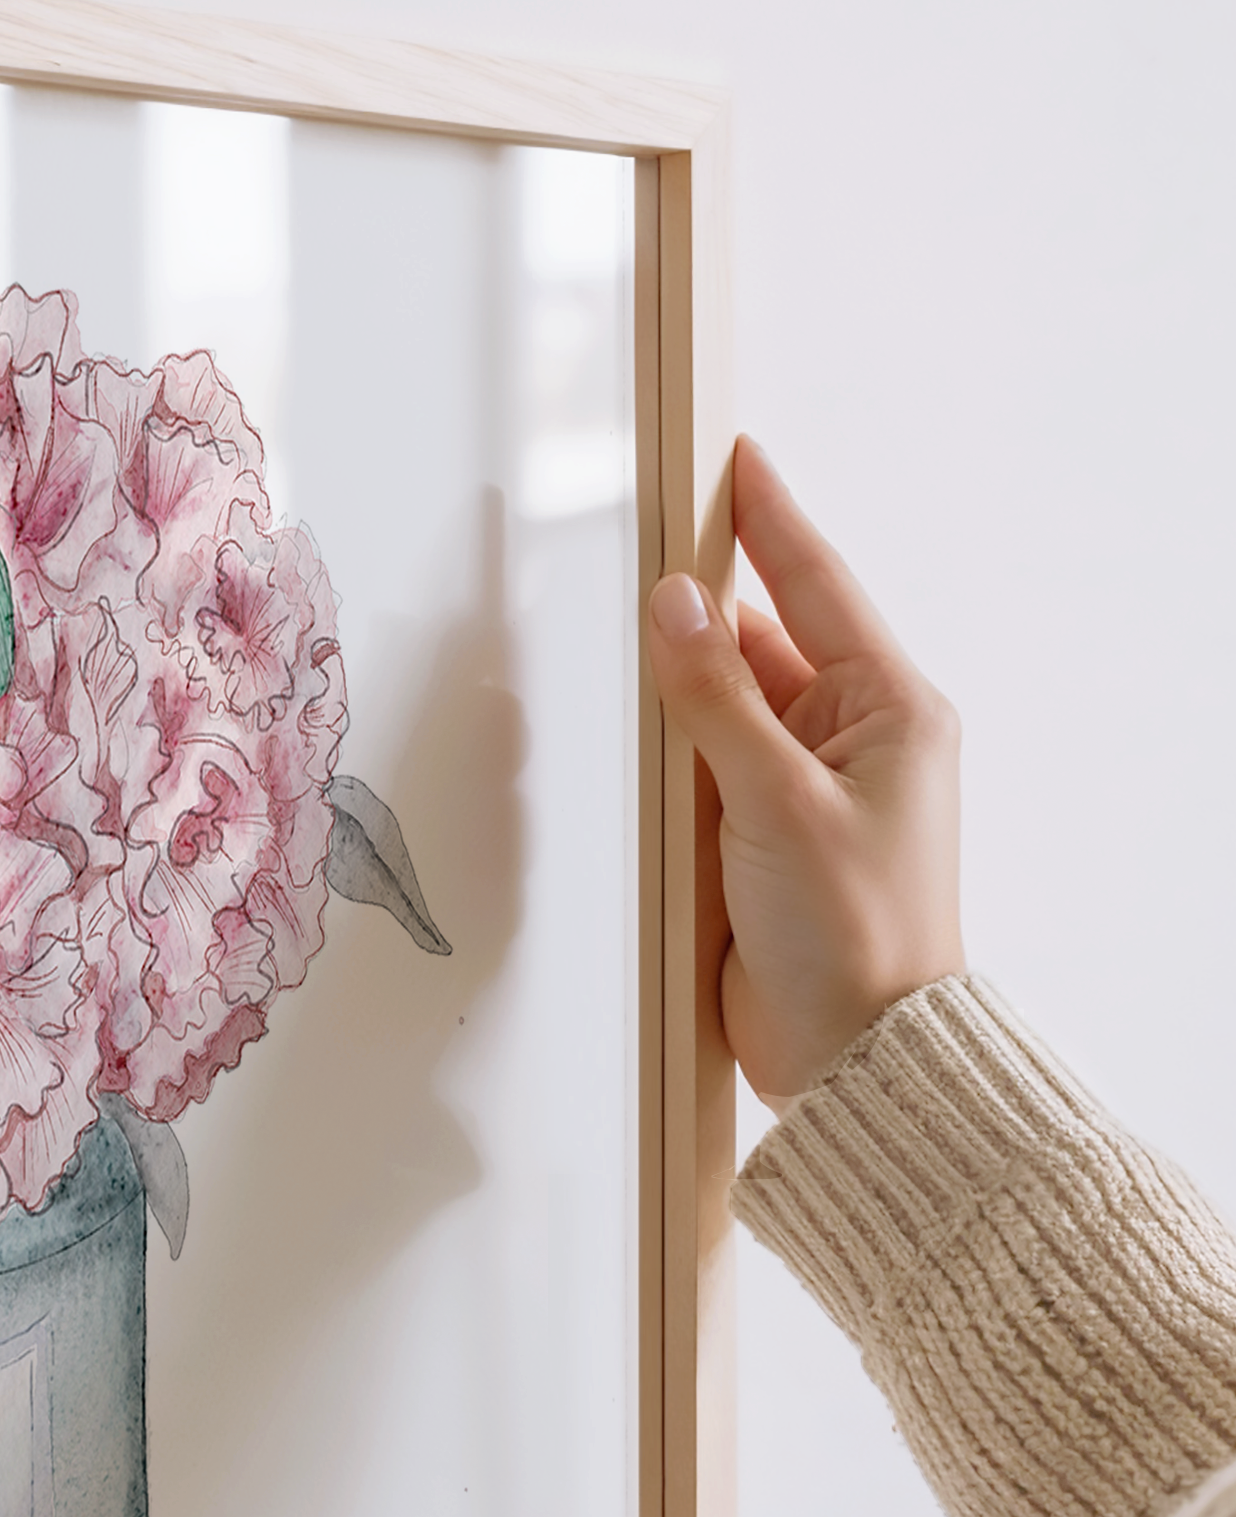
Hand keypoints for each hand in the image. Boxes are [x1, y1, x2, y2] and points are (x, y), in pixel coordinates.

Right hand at [645, 437, 964, 1102]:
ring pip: (717, 709)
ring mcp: (802, 788)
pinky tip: (636, 764)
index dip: (769, 521)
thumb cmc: (855, 935)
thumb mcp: (776, 800)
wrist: (855, 1056)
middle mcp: (850, 739)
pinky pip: (699, 770)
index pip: (815, 586)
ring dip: (674, 707)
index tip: (737, 461)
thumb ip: (715, 697)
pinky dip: (666, 765)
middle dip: (694, 627)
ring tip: (628, 692)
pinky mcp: (758, 837)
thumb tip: (673, 604)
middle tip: (628, 581)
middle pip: (753, 645)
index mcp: (889, 711)